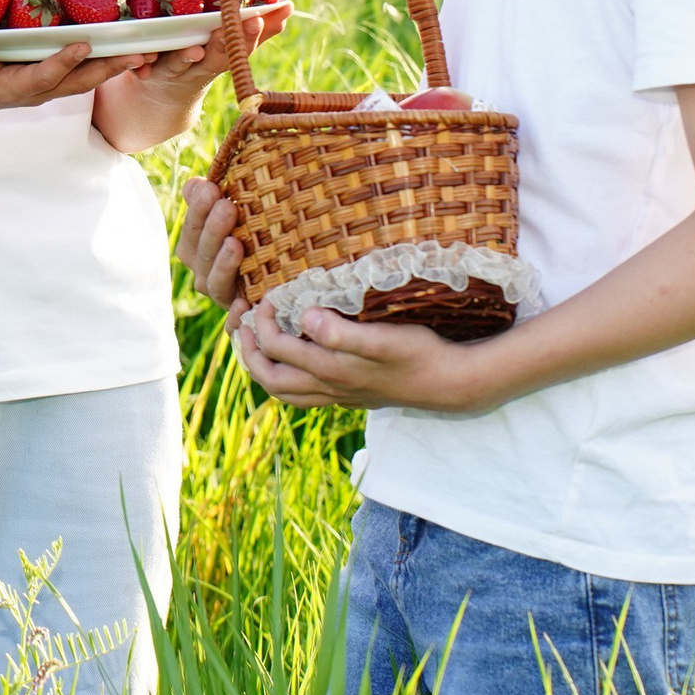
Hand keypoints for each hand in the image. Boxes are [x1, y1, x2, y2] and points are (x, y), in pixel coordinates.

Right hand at [0, 39, 153, 121]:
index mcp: (12, 88)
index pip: (43, 76)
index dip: (63, 62)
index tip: (83, 44)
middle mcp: (35, 90)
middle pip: (78, 82)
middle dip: (108, 69)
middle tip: (139, 53)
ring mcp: (44, 86)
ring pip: (85, 78)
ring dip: (114, 66)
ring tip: (145, 50)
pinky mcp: (47, 76)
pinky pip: (79, 70)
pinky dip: (102, 60)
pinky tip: (122, 45)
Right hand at [175, 178, 245, 308]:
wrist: (278, 279)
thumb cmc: (252, 237)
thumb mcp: (232, 217)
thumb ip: (211, 201)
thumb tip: (196, 184)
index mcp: (195, 249)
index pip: (192, 228)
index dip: (198, 209)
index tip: (211, 187)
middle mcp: (203, 273)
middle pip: (203, 253)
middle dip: (212, 229)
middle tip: (227, 206)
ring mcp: (220, 295)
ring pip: (215, 282)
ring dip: (223, 263)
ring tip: (235, 243)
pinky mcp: (240, 316)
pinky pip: (233, 320)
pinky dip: (235, 313)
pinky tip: (243, 301)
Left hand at [229, 300, 495, 413]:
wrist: (450, 384)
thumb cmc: (419, 353)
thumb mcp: (382, 339)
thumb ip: (340, 333)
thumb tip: (304, 317)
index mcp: (330, 370)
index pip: (278, 349)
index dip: (263, 323)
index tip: (265, 297)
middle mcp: (329, 388)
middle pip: (271, 379)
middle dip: (250, 352)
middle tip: (244, 324)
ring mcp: (339, 396)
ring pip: (285, 392)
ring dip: (264, 369)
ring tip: (257, 343)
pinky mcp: (351, 396)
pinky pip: (304, 396)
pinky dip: (287, 379)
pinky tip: (295, 359)